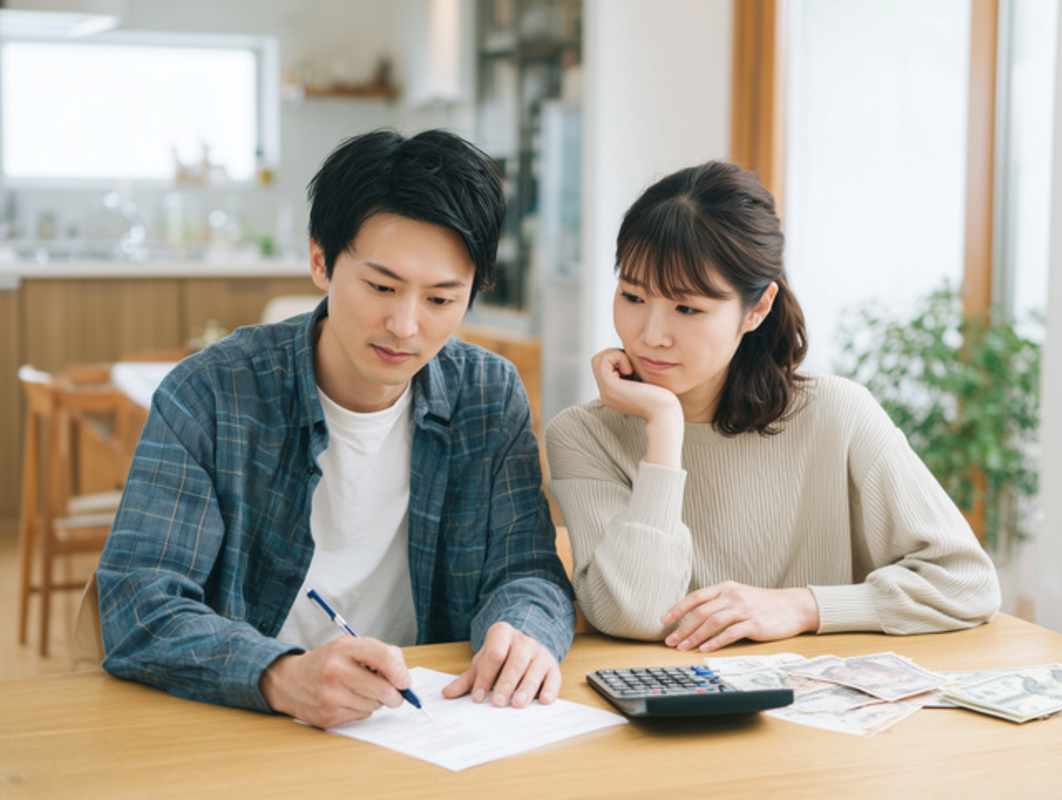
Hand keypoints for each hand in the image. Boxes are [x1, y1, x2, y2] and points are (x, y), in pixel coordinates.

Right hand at [259, 636, 411, 727]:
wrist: (290, 680)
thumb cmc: (327, 661)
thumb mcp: (350, 646)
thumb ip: (380, 655)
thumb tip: (403, 678)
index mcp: (345, 647)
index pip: (385, 658)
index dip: (401, 672)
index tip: (405, 681)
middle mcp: (337, 671)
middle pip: (384, 689)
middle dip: (394, 695)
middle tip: (393, 693)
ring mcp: (331, 696)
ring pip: (374, 706)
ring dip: (375, 702)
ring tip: (359, 691)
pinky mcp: (328, 716)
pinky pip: (361, 717)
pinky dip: (361, 710)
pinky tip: (347, 701)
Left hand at [442, 622, 560, 707]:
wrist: (525, 643)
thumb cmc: (501, 655)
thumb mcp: (483, 663)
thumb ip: (467, 679)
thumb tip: (447, 693)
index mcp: (502, 634)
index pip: (494, 654)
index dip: (486, 675)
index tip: (478, 696)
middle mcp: (523, 640)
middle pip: (515, 661)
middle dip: (506, 683)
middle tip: (498, 702)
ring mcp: (540, 652)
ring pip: (534, 669)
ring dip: (526, 688)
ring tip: (517, 704)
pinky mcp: (552, 665)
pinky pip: (553, 676)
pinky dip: (550, 689)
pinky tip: (544, 701)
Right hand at [592, 348, 681, 423]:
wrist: (665, 413)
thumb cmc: (662, 398)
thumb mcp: (644, 381)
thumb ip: (634, 372)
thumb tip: (628, 354)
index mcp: (612, 394)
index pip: (603, 366)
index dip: (618, 359)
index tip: (636, 369)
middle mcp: (606, 394)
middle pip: (597, 361)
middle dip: (614, 355)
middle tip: (632, 367)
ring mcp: (606, 392)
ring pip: (598, 359)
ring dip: (615, 355)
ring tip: (631, 369)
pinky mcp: (610, 387)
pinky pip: (604, 360)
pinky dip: (618, 357)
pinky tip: (631, 369)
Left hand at [661, 582, 819, 652]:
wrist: (791, 607)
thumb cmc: (762, 604)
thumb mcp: (738, 595)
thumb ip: (718, 602)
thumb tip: (692, 617)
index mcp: (725, 587)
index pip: (696, 597)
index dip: (678, 609)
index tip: (665, 621)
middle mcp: (733, 596)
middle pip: (701, 612)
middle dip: (683, 628)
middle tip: (671, 641)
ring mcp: (744, 609)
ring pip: (712, 622)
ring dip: (695, 636)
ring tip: (683, 647)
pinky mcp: (754, 624)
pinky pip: (730, 633)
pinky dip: (715, 641)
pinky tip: (705, 649)